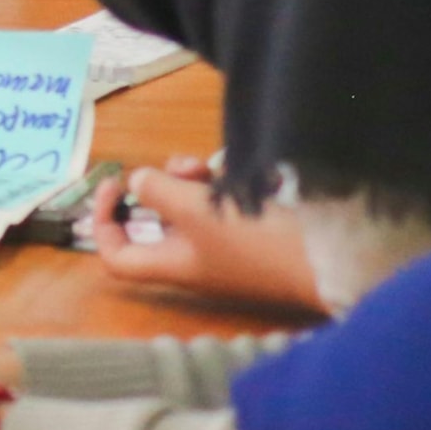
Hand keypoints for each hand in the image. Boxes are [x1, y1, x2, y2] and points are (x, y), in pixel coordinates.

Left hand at [88, 161, 323, 312]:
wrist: (326, 256)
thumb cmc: (252, 239)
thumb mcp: (196, 210)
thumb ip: (158, 191)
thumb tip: (137, 182)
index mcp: (172, 264)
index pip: (117, 258)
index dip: (104, 224)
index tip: (113, 186)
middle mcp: (194, 258)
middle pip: (158, 221)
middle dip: (162, 186)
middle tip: (181, 167)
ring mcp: (224, 246)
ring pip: (191, 206)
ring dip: (193, 180)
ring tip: (208, 165)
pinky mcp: (252, 232)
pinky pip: (223, 204)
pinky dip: (223, 184)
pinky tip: (234, 169)